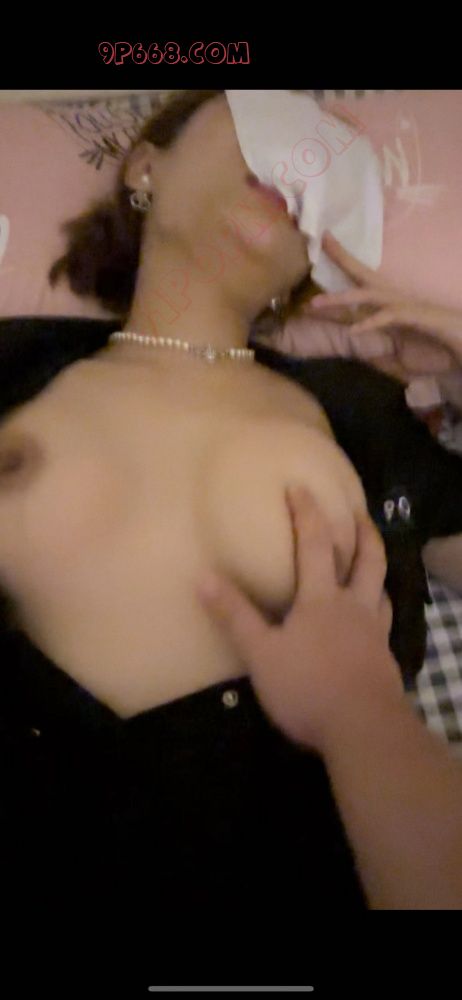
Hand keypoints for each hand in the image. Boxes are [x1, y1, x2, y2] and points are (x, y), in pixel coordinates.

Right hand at [196, 486, 403, 756]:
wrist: (364, 728)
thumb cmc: (308, 687)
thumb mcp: (261, 654)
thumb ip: (235, 616)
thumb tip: (202, 576)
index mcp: (322, 598)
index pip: (315, 544)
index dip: (307, 513)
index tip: (300, 486)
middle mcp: (355, 606)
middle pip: (368, 559)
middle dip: (363, 532)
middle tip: (359, 512)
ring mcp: (375, 633)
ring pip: (382, 589)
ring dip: (377, 568)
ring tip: (370, 560)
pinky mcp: (385, 660)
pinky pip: (384, 622)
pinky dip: (379, 607)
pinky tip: (372, 618)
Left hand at [308, 232, 461, 368]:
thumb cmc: (436, 345)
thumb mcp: (399, 350)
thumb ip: (378, 346)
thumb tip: (358, 344)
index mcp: (390, 301)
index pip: (363, 277)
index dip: (344, 261)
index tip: (325, 242)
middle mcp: (395, 297)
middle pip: (364, 273)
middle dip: (342, 258)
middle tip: (321, 242)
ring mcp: (405, 305)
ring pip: (369, 296)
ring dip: (341, 299)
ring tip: (315, 304)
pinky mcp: (415, 318)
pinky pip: (389, 317)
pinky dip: (372, 323)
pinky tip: (354, 331)